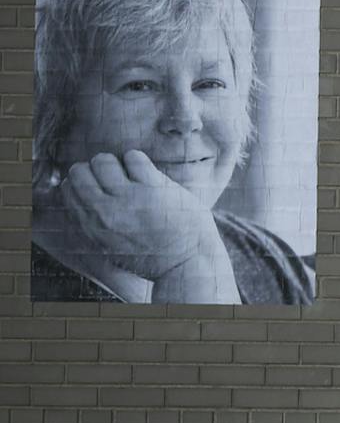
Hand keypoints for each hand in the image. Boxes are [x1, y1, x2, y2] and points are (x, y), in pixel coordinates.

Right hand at [60, 150, 219, 278]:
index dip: (83, 180)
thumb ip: (94, 224)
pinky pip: (133, 157)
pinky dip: (138, 161)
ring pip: (103, 161)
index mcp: (91, 227)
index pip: (67, 188)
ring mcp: (127, 199)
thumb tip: (79, 198)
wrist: (188, 265)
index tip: (100, 183)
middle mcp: (103, 212)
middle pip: (80, 171)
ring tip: (133, 175)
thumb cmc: (154, 256)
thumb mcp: (110, 247)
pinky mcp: (152, 188)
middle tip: (116, 176)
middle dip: (96, 168)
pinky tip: (149, 174)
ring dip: (117, 162)